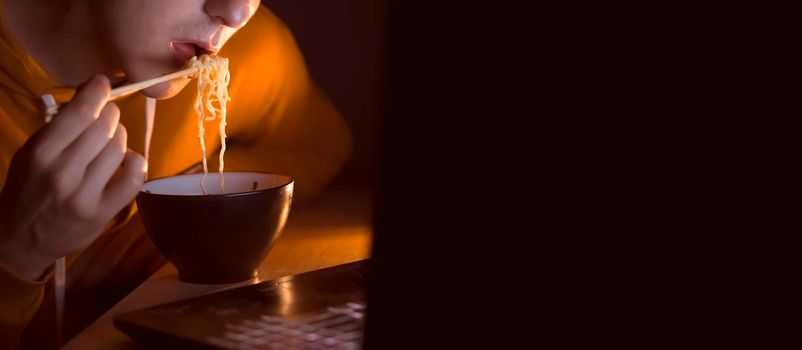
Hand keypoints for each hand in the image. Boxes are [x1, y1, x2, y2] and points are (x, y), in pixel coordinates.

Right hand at [0, 75, 145, 279]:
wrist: (20, 238)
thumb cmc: (27, 188)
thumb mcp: (32, 152)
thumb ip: (59, 127)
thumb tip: (91, 95)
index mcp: (41, 153)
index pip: (80, 112)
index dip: (97, 92)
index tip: (103, 84)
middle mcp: (63, 172)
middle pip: (104, 128)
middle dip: (110, 115)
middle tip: (108, 116)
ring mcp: (84, 195)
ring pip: (119, 149)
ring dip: (121, 138)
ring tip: (112, 140)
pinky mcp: (102, 213)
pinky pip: (133, 180)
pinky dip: (136, 164)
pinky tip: (129, 160)